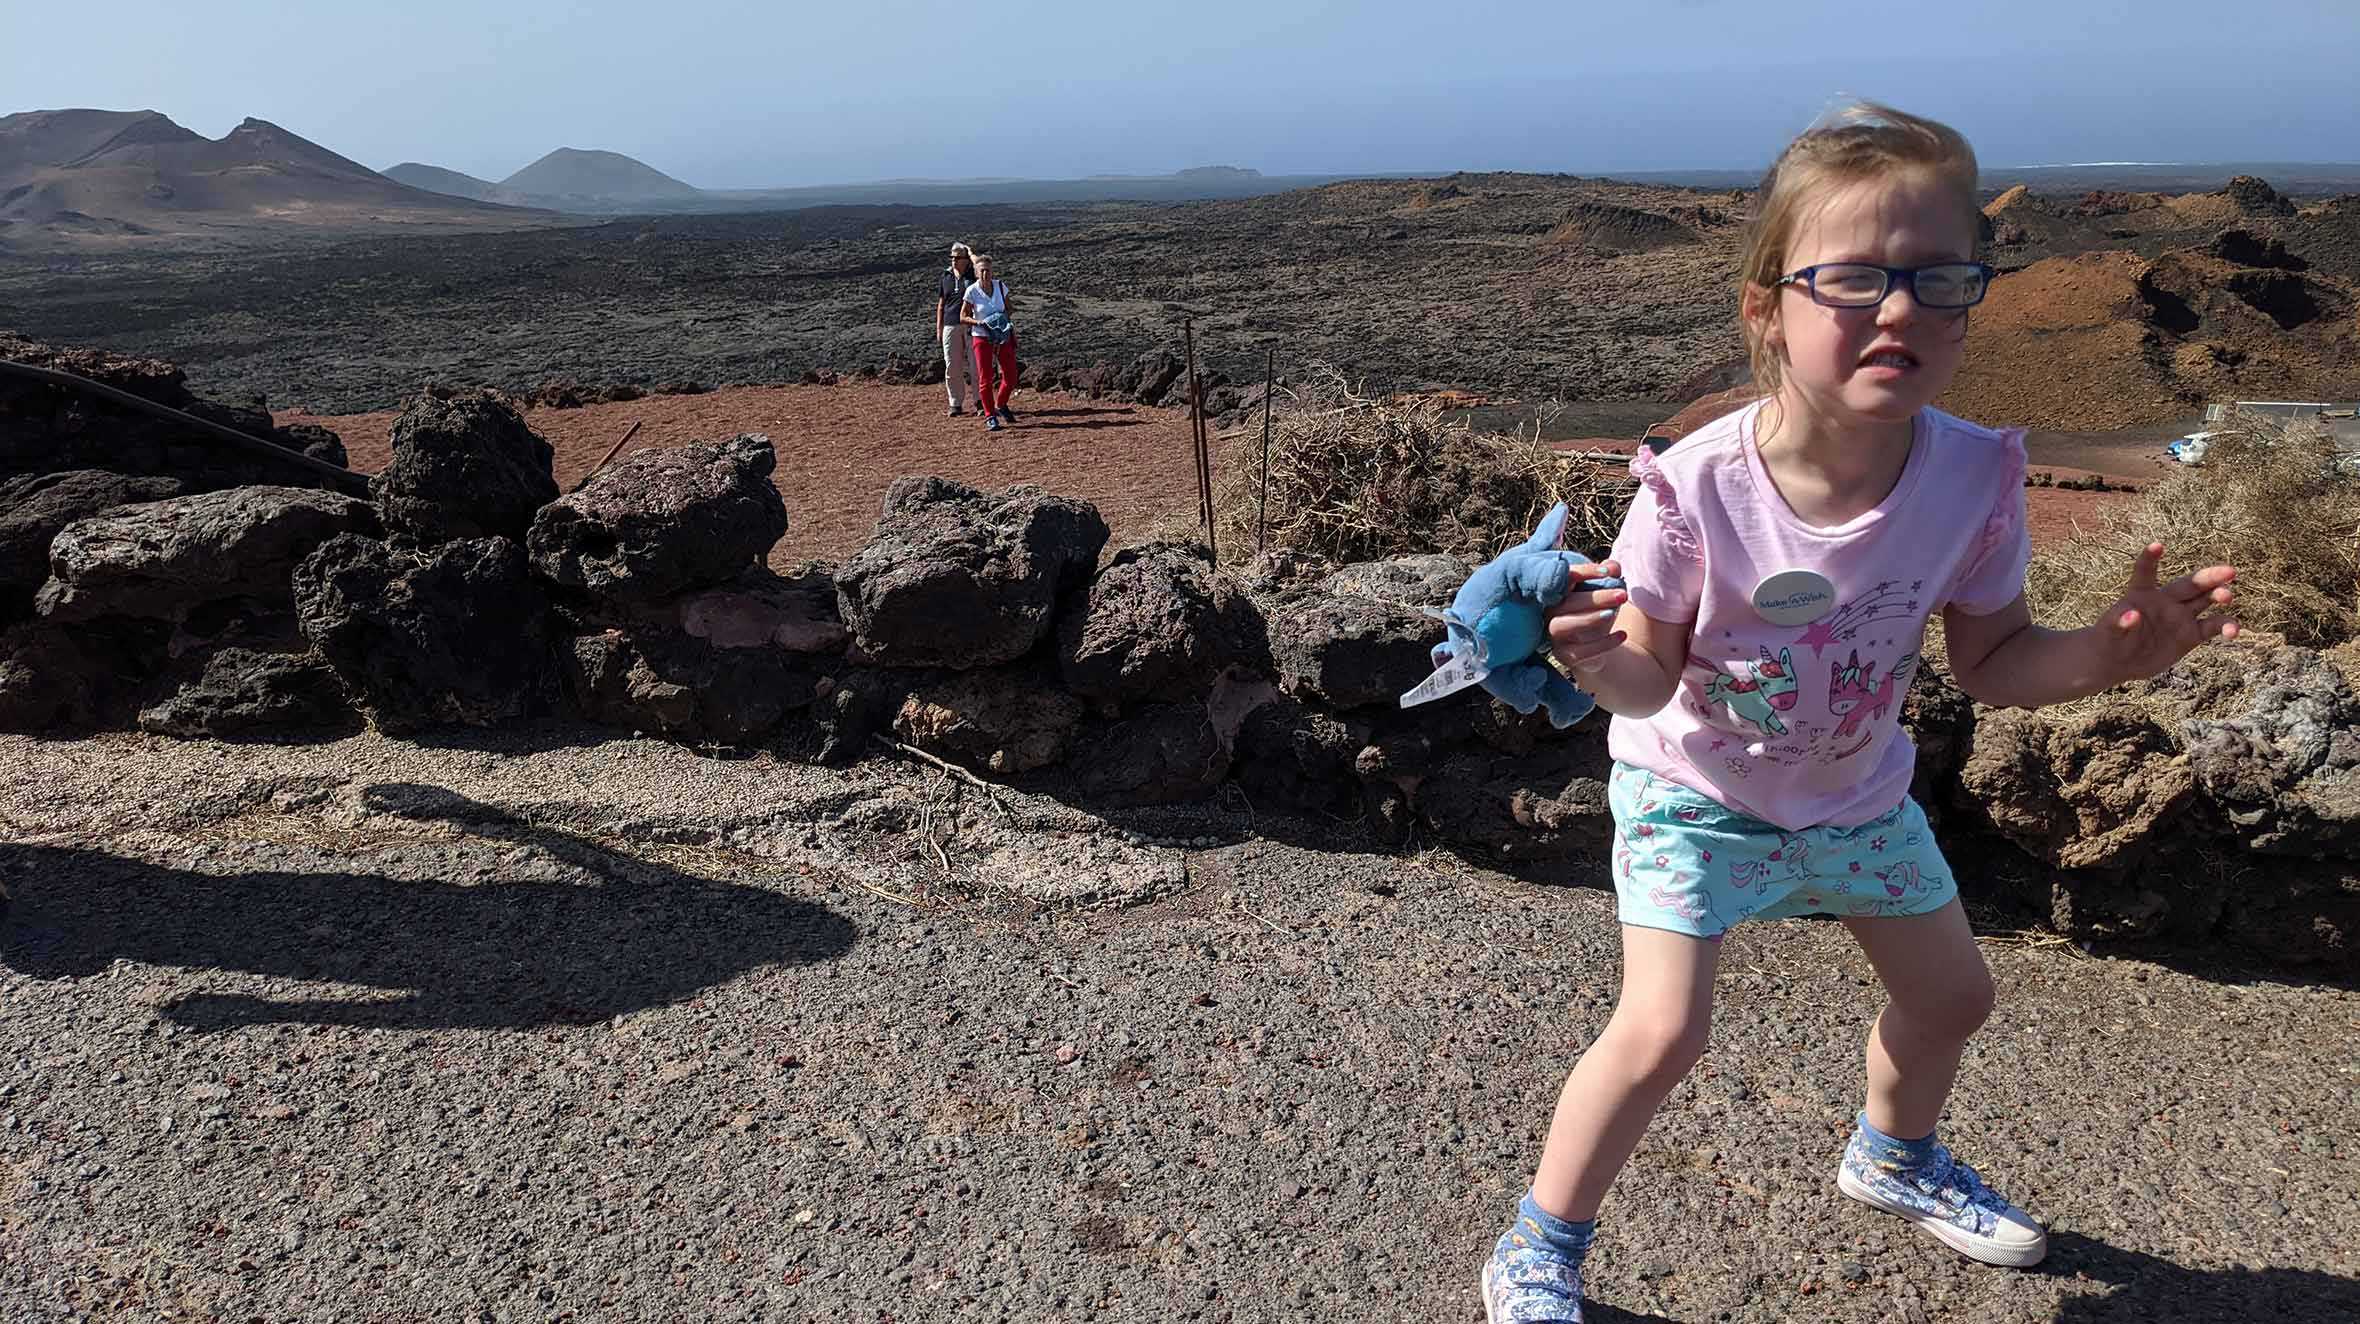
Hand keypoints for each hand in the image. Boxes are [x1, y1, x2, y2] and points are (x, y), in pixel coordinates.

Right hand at [1545, 559, 1626, 672]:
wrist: (1598, 647)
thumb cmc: (1597, 611)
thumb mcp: (1605, 591)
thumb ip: (1609, 575)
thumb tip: (1613, 566)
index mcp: (1558, 592)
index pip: (1565, 578)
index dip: (1585, 572)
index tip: (1608, 571)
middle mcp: (1550, 612)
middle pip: (1565, 602)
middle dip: (1595, 598)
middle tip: (1622, 594)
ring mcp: (1554, 635)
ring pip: (1563, 625)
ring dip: (1589, 618)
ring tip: (1613, 614)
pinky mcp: (1563, 655)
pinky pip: (1579, 651)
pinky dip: (1602, 644)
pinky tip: (1622, 635)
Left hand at [2096, 543, 2237, 680]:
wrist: (2119, 662)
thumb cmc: (2109, 640)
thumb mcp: (2110, 632)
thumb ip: (2119, 623)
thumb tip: (2132, 615)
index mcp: (2142, 593)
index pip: (2146, 572)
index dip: (2150, 559)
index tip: (2157, 546)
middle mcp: (2166, 600)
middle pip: (2191, 584)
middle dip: (2210, 577)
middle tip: (2229, 571)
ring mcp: (2181, 616)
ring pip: (2206, 601)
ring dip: (2220, 595)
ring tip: (2227, 597)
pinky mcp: (2191, 635)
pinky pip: (2213, 627)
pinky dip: (2226, 627)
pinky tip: (2234, 631)